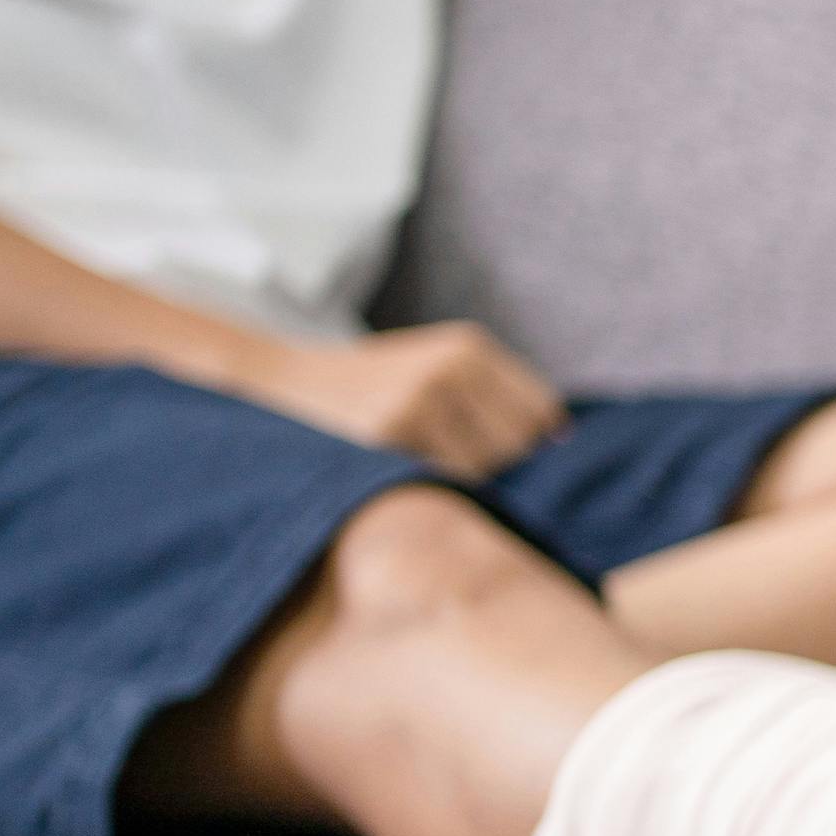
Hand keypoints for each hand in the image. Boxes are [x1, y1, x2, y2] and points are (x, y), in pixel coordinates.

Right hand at [235, 323, 567, 480]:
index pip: (541, 414)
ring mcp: (421, 399)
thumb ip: (495, 396)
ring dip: (458, 478)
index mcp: (466, 347)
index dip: (520, 442)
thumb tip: (560, 436)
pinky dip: (429, 489)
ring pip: (484, 470)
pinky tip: (393, 470)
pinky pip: (444, 484)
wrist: (275, 384)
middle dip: (489, 459)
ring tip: (407, 456)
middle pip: (518, 444)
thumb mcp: (432, 368)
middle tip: (431, 451)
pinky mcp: (391, 435)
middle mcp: (450, 367)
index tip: (477, 445)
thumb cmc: (367, 389)